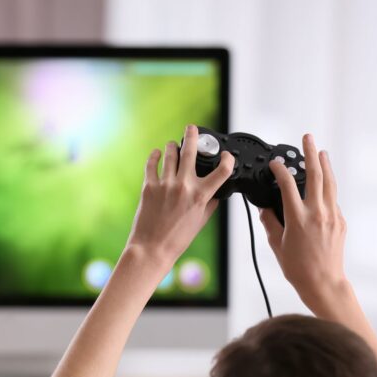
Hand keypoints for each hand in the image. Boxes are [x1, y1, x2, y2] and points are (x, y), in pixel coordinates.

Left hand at [126, 125, 234, 268]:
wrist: (152, 248)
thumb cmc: (177, 238)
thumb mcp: (201, 221)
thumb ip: (210, 203)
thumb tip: (216, 192)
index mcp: (200, 196)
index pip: (222, 170)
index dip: (228, 159)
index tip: (226, 156)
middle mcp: (184, 186)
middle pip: (191, 151)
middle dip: (193, 135)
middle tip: (192, 128)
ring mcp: (165, 185)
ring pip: (170, 154)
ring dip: (173, 146)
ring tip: (173, 144)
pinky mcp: (149, 187)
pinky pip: (152, 165)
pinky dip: (154, 156)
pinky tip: (157, 153)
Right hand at [259, 133, 348, 312]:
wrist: (323, 282)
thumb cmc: (298, 268)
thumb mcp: (276, 245)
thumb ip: (270, 222)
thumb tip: (265, 208)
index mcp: (298, 218)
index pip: (287, 185)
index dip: (280, 170)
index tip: (276, 164)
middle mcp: (317, 213)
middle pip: (316, 175)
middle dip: (311, 153)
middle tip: (308, 138)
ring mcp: (332, 216)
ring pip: (330, 183)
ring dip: (325, 165)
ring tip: (321, 152)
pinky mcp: (341, 222)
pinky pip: (333, 199)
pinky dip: (327, 188)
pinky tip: (323, 184)